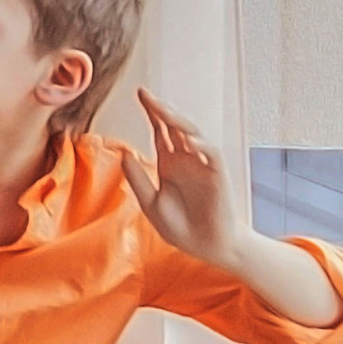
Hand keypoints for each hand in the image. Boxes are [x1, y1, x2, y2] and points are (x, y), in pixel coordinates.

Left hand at [121, 92, 241, 268]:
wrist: (208, 248)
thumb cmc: (183, 228)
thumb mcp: (152, 205)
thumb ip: (138, 180)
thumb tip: (124, 153)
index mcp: (170, 164)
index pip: (160, 131)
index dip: (152, 113)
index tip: (140, 94)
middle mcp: (186, 160)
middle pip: (174, 127)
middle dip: (161, 110)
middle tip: (145, 94)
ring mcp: (203, 166)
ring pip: (193, 134)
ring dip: (179, 121)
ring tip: (162, 110)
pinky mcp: (218, 177)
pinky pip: (212, 155)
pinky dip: (202, 146)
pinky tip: (188, 141)